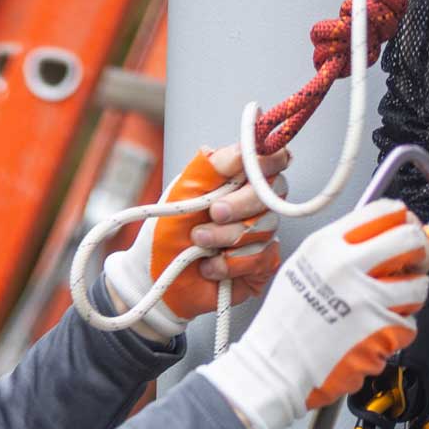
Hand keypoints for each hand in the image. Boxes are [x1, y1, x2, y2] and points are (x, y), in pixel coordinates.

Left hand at [103, 141, 290, 339]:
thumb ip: (213, 166)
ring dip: (225, 238)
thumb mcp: (183, 192)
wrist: (156, 279)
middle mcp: (255, 205)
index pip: (272, 160)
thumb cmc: (167, 234)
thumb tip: (244, 148)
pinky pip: (261, 258)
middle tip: (212, 213)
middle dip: (239, 205)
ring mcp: (261, 235)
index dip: (269, 161)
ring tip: (199, 244)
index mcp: (239, 179)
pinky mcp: (261, 265)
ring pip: (264, 228)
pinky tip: (210, 266)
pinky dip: (229, 264)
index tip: (255, 167)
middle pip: (272, 194)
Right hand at [201, 197, 428, 428]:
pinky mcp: (379, 333)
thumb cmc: (283, 326)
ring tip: (389, 306)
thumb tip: (382, 238)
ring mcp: (366, 301)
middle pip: (411, 239)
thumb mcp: (301, 267)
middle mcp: (348, 268)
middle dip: (422, 250)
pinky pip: (407, 325)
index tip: (406, 230)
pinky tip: (373, 334)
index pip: (384, 211)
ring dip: (410, 297)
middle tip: (416, 262)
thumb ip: (339, 248)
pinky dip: (395, 333)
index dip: (404, 220)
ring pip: (418, 286)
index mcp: (327, 247)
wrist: (273, 369)